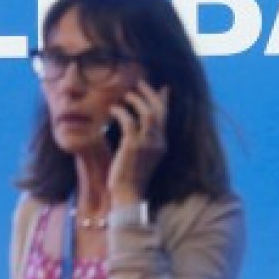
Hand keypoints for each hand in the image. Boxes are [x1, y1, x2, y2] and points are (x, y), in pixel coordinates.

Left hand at [107, 80, 168, 204]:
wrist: (127, 195)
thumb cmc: (130, 177)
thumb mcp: (142, 156)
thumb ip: (143, 140)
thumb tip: (139, 124)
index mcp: (162, 144)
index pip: (165, 116)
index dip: (163, 100)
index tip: (162, 88)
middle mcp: (158, 142)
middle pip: (159, 111)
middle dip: (150, 94)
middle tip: (140, 83)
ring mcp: (146, 144)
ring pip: (147, 114)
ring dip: (137, 101)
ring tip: (127, 94)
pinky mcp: (133, 147)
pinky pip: (129, 122)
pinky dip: (121, 112)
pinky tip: (113, 109)